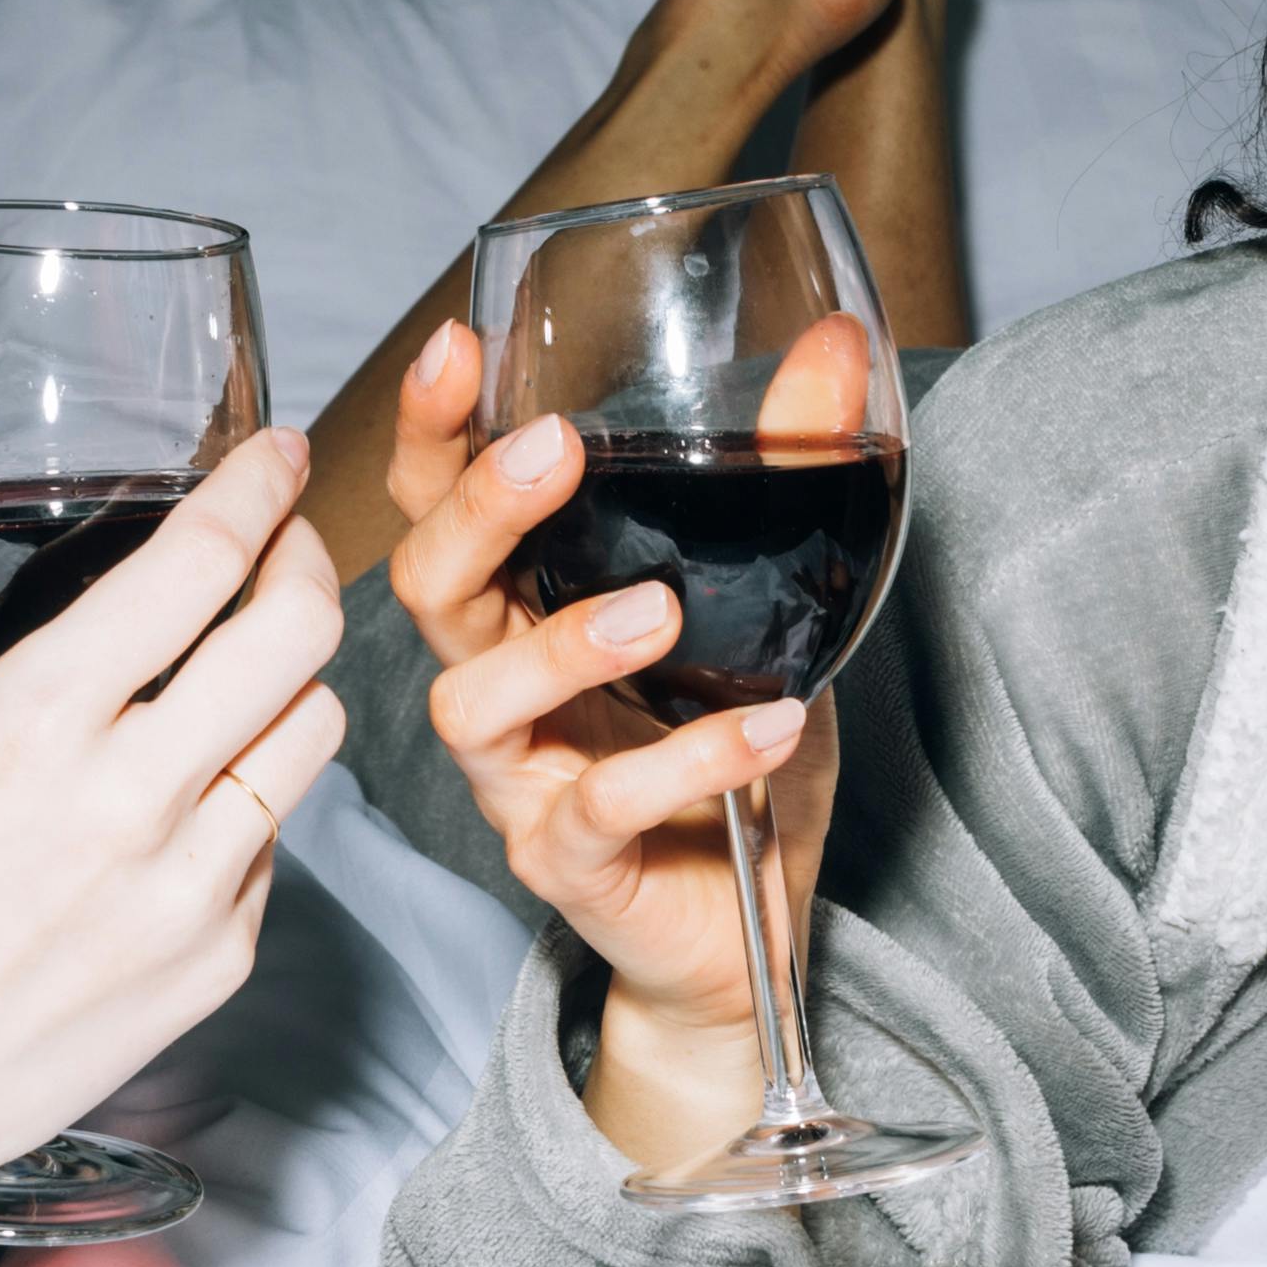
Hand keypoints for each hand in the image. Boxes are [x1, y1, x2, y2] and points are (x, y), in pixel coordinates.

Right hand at [0, 428, 347, 1266]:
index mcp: (31, 729)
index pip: (196, 568)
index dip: (255, 487)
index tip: (274, 448)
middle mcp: (129, 807)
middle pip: (296, 635)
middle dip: (304, 558)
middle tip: (281, 537)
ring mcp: (187, 896)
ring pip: (313, 735)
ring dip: (293, 676)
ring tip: (251, 654)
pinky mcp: (214, 965)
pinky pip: (278, 842)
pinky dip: (253, 793)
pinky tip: (196, 782)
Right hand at [380, 317, 845, 1162]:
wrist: (747, 923)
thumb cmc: (728, 739)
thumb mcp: (770, 595)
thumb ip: (785, 471)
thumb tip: (835, 343)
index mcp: (524, 603)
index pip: (442, 501)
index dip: (431, 428)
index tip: (459, 345)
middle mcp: (499, 683)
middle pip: (430, 585)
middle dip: (477, 509)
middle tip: (551, 450)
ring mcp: (521, 779)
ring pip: (476, 703)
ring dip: (561, 646)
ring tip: (657, 612)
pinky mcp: (568, 864)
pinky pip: (598, 812)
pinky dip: (685, 765)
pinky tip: (768, 727)